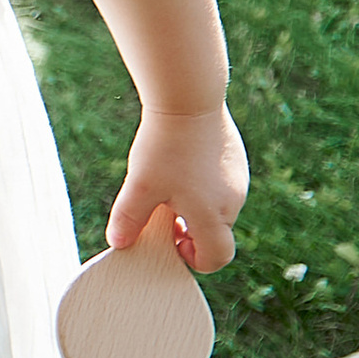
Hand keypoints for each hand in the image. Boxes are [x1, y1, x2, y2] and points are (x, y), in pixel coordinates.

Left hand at [104, 108, 248, 274]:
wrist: (189, 97)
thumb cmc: (165, 144)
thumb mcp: (139, 186)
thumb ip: (128, 220)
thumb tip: (119, 243)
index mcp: (214, 215)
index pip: (217, 258)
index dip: (193, 260)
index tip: (171, 241)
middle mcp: (234, 200)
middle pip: (215, 234)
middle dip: (189, 232)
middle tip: (161, 212)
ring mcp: (239, 179)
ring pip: (218, 209)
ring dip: (194, 208)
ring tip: (167, 185)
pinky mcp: (236, 161)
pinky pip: (221, 186)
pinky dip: (202, 188)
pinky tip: (179, 165)